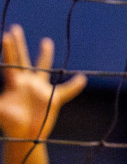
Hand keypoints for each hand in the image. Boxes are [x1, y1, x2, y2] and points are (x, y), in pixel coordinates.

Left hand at [0, 26, 85, 142]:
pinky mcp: (53, 99)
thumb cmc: (9, 123)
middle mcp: (26, 82)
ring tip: (46, 42)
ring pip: (44, 68)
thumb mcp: (0, 110)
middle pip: (22, 58)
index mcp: (14, 83)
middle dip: (18, 43)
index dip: (9, 49)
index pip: (11, 62)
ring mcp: (40, 89)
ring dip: (45, 55)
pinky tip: (82, 79)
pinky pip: (66, 91)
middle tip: (15, 28)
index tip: (7, 35)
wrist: (24, 135)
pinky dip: (74, 85)